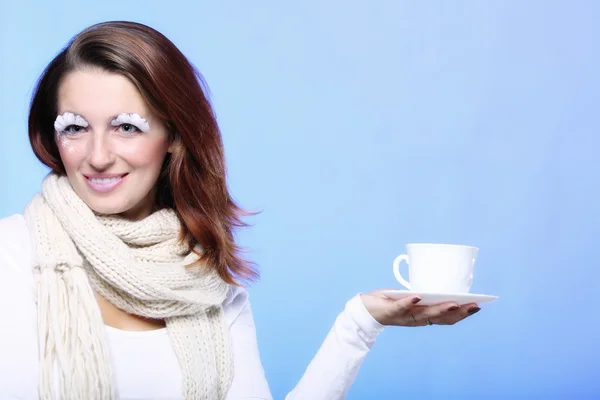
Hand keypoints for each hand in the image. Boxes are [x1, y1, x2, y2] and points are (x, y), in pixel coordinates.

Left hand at [360, 289, 480, 325]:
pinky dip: (409, 302)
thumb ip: (422, 293)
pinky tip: (417, 296)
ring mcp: (404, 317)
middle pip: (440, 318)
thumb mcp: (410, 297)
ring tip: (452, 302)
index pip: (446, 319)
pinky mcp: (390, 311)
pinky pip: (401, 307)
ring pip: (424, 314)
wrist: (365, 310)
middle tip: (473, 306)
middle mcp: (416, 320)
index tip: (477, 306)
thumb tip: (440, 279)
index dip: (462, 314)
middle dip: (458, 312)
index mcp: (423, 317)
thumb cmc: (389, 301)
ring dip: (439, 309)